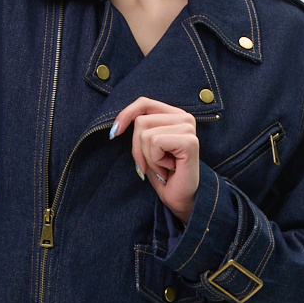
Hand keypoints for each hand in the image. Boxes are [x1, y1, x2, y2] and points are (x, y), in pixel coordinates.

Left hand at [110, 97, 199, 224]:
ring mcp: (188, 128)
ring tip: (163, 167)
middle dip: (138, 149)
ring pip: (145, 134)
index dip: (126, 115)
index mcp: (175, 115)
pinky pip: (155, 143)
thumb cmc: (164, 175)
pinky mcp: (189, 141)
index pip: (144, 103)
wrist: (180, 199)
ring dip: (148, 158)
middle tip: (153, 164)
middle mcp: (185, 117)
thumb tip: (118, 125)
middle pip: (140, 121)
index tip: (114, 134)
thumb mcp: (147, 149)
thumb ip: (140, 130)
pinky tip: (169, 168)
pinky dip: (155, 161)